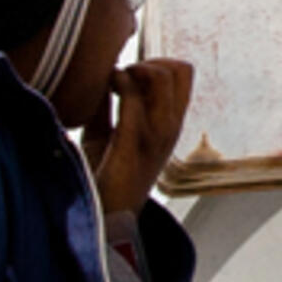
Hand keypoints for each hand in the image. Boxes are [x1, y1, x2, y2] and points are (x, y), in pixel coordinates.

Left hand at [83, 57, 192, 216]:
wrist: (103, 220)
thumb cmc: (105, 179)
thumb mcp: (106, 134)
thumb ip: (105, 106)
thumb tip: (97, 73)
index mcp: (168, 126)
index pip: (183, 76)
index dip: (158, 62)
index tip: (131, 72)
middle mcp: (169, 128)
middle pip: (181, 71)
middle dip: (150, 61)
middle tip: (124, 74)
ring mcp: (155, 137)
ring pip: (164, 79)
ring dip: (137, 68)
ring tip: (116, 79)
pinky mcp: (133, 146)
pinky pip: (134, 100)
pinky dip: (120, 82)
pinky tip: (107, 85)